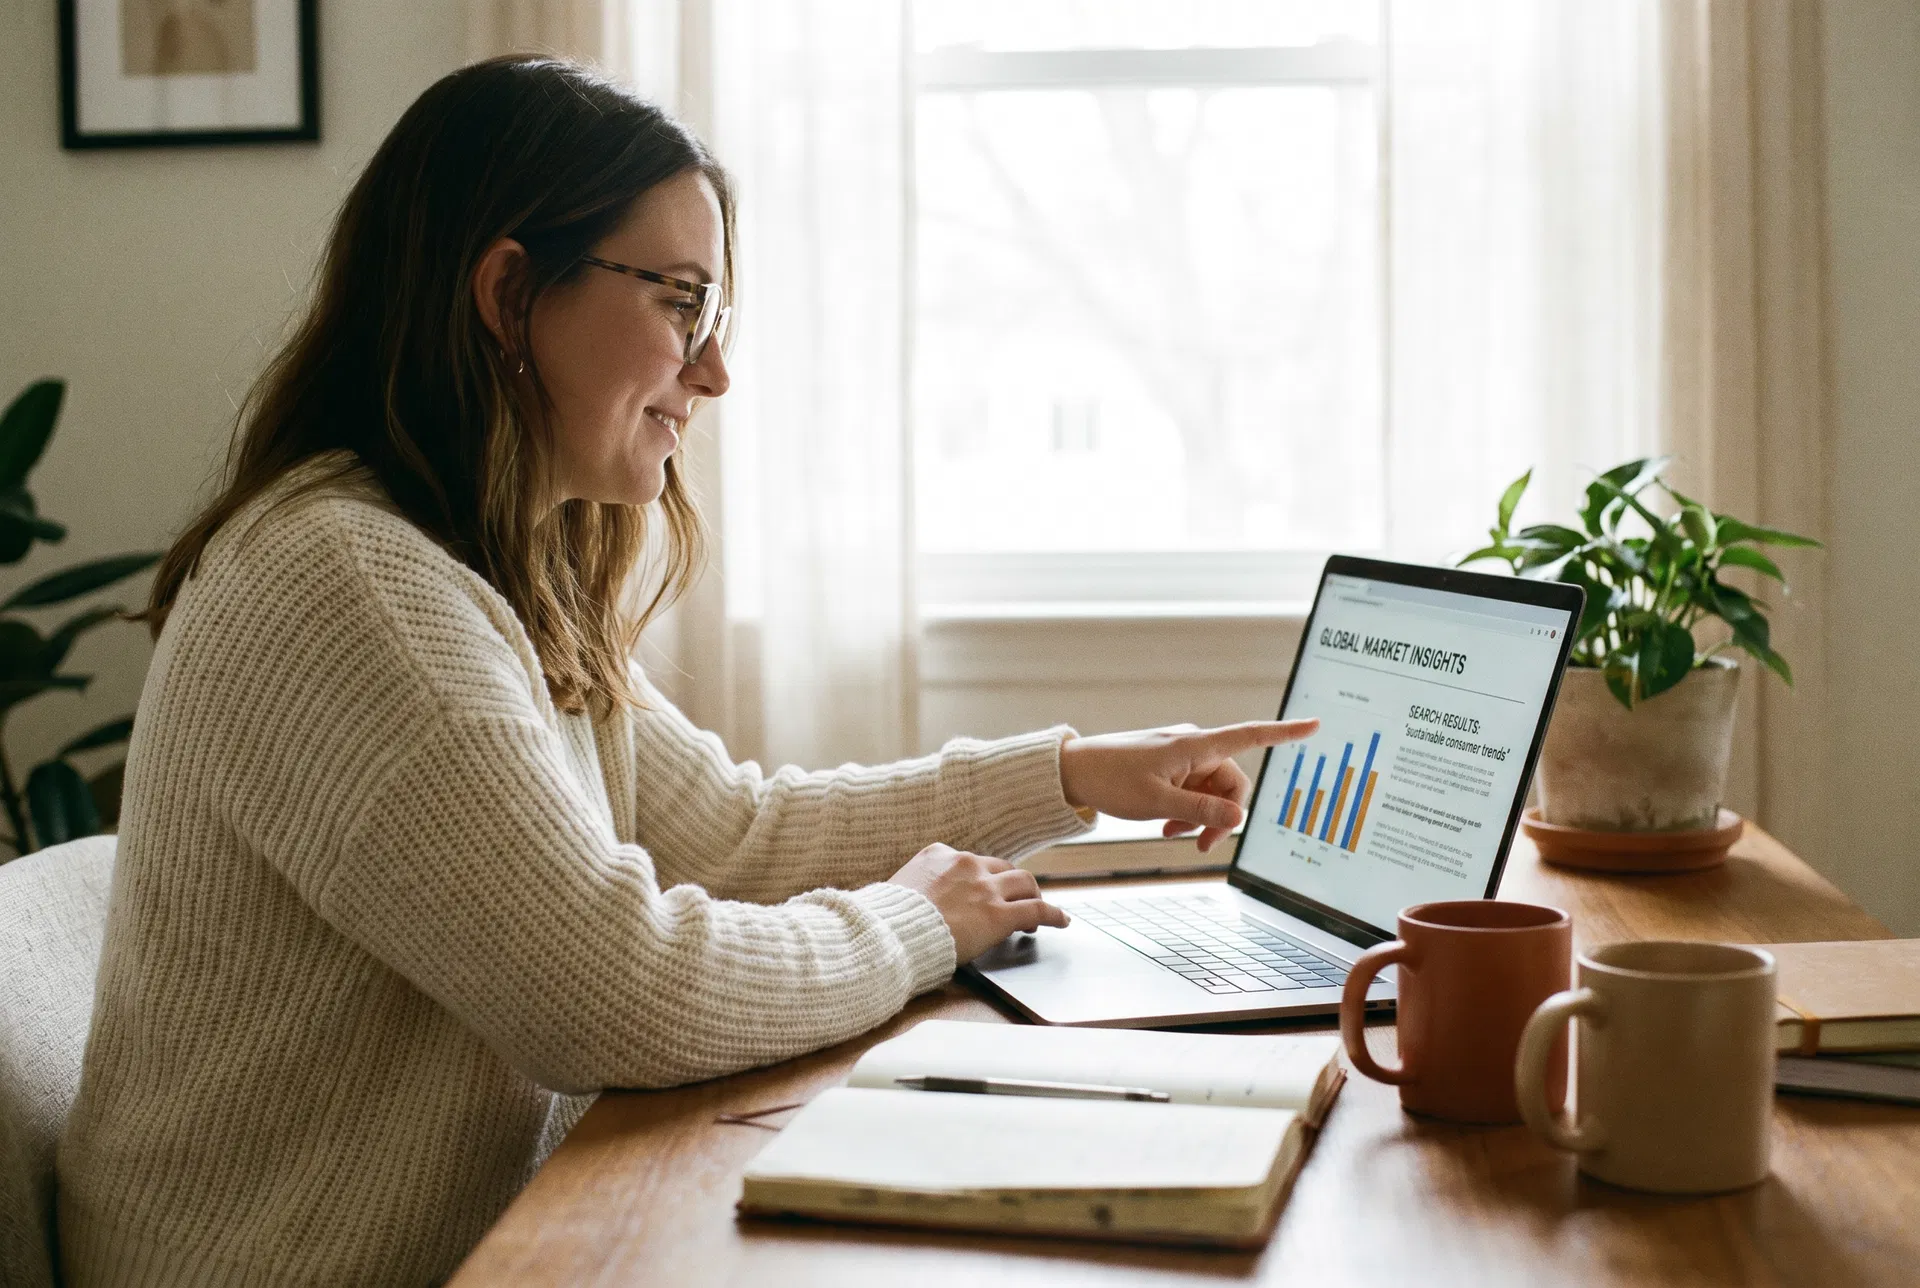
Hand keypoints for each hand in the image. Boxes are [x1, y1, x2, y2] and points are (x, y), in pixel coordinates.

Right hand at [887, 843, 1068, 962]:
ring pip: (1025, 882)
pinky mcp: (1000, 914)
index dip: (981, 877)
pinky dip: (1053, 915)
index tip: (982, 888)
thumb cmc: (886, 920)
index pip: (970, 862)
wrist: (891, 933)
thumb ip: (914, 888)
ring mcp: (985, 888)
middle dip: (1011, 883)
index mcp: (938, 854)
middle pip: (1002, 868)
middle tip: (1016, 898)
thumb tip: (909, 899)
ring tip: (1038, 910)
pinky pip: (1037, 910)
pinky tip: (1062, 921)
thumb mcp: (895, 889)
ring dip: (1033, 895)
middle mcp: (966, 864)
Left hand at [1058, 719, 1320, 852]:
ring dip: (1200, 816)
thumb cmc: (1111, 779)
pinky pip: (1193, 790)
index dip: (1284, 733)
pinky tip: (1166, 827)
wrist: (1073, 771)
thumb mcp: (1158, 803)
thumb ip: (1200, 812)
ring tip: (1172, 835)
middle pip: (1231, 782)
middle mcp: (1193, 745)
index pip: (1249, 735)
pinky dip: (1186, 810)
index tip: (1314, 725)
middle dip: (1221, 816)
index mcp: (1195, 745)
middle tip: (1200, 846)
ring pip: (1211, 791)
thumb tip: (1238, 820)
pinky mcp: (1169, 766)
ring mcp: (1181, 756)